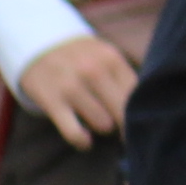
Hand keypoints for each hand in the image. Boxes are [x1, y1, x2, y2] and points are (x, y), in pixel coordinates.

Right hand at [17, 33, 138, 146]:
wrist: (35, 43)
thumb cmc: (81, 58)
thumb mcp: (105, 58)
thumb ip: (126, 80)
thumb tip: (149, 112)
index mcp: (112, 59)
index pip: (138, 96)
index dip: (142, 113)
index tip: (142, 123)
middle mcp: (94, 71)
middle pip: (124, 112)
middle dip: (127, 125)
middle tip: (124, 129)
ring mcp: (71, 86)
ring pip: (104, 125)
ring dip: (103, 128)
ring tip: (97, 120)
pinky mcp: (51, 100)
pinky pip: (74, 133)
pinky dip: (82, 141)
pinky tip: (85, 140)